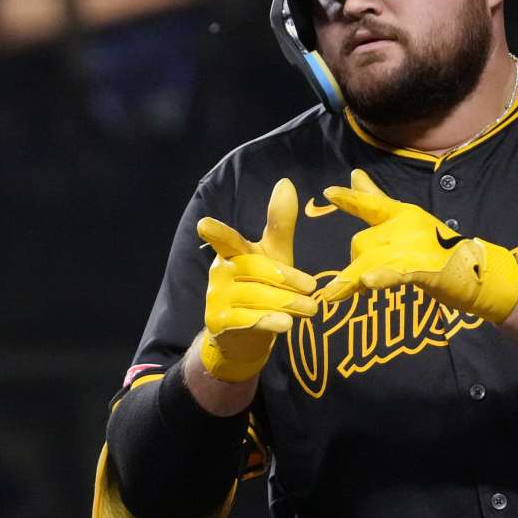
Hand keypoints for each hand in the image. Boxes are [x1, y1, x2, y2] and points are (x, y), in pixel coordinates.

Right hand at [197, 178, 317, 381]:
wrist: (245, 335)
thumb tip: (286, 182)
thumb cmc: (263, 287)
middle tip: (312, 288)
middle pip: (256, 270)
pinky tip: (286, 325)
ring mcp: (215, 298)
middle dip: (287, 280)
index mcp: (232, 252)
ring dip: (287, 302)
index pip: (227, 241)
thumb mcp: (275, 254)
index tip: (204, 224)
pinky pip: (247, 320)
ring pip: (256, 297)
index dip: (216, 232)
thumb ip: (280, 223)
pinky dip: (268, 322)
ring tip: (311, 309)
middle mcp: (219, 272)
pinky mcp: (218, 323)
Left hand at [314, 169, 517, 323]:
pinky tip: (367, 282)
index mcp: (402, 213)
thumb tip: (354, 174)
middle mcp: (407, 226)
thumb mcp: (406, 221)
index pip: (371, 203)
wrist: (476, 271)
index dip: (350, 198)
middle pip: (362, 243)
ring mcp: (415, 248)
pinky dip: (382, 277)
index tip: (328, 192)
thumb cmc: (437, 247)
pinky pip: (396, 273)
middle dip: (355, 264)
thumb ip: (375, 200)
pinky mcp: (423, 270)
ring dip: (349, 281)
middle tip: (357, 281)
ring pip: (370, 261)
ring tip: (330, 296)